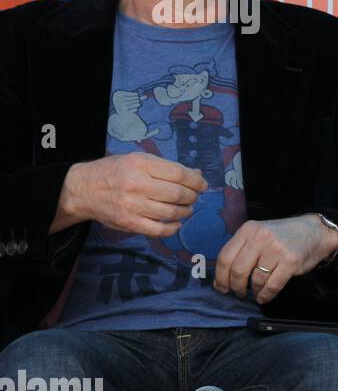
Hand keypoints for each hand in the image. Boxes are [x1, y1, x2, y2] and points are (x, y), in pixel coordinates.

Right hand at [54, 152, 206, 236]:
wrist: (82, 189)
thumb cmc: (114, 172)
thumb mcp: (138, 160)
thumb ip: (167, 167)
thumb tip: (197, 176)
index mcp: (140, 164)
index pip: (179, 174)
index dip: (196, 181)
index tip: (202, 185)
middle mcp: (136, 184)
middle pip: (178, 194)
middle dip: (192, 197)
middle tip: (193, 197)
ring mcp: (132, 205)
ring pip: (171, 212)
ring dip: (185, 212)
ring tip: (186, 209)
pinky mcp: (128, 222)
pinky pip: (159, 230)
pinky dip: (173, 228)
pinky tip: (176, 223)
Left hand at [214, 214, 337, 304]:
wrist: (315, 231)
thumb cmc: (283, 236)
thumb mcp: (259, 234)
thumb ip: (242, 249)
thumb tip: (222, 277)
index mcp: (248, 229)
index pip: (225, 257)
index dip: (220, 276)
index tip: (221, 287)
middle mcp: (260, 237)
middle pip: (238, 270)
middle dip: (235, 286)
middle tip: (238, 293)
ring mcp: (276, 249)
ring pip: (255, 279)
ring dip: (253, 291)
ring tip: (255, 293)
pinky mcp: (291, 261)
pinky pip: (272, 285)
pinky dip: (266, 295)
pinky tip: (264, 297)